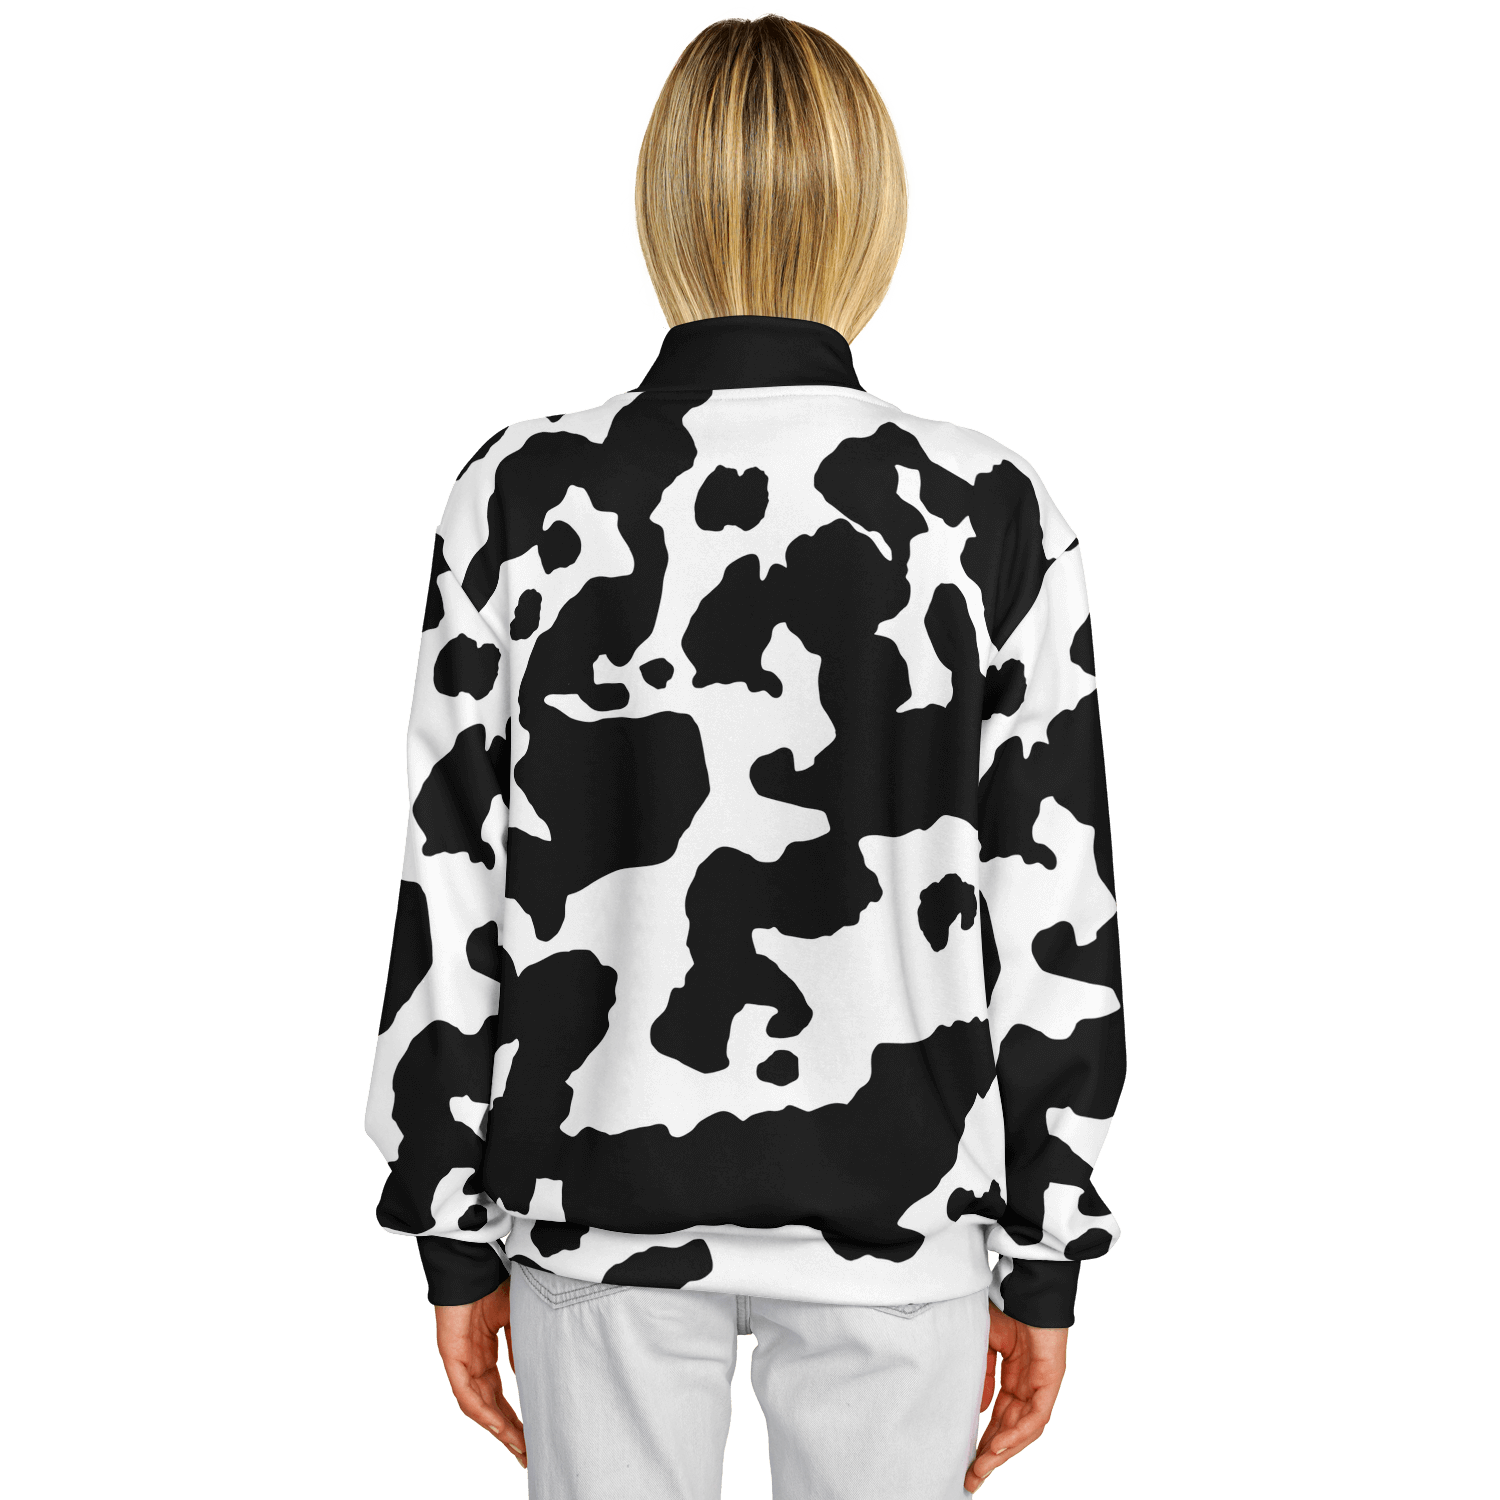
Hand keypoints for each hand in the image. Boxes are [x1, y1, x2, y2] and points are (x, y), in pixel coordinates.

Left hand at [434, 1278, 525, 1467]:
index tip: (534, 1437)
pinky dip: (481, 1410)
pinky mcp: (451, 1356)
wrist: (473, 1261)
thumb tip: (539, 1376)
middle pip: (491, 1407)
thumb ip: (525, 1346)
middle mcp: (472, 1363)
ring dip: (498, 1428)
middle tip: (528, 1455)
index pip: (501, 1395)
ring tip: (518, 1447)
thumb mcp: (520, 1319)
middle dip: (510, 1432)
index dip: (516, 1417)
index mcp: (487, 1354)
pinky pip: (465, 1393)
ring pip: (479, 1406)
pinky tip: (497, 1426)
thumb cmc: (496, 1281)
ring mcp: (461, 1362)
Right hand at [965, 1300, 1066, 1491]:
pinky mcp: (1051, 1381)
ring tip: (980, 1470)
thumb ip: (980, 1377)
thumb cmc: (1003, 1308)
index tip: (964, 1460)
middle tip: (970, 1479)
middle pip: (1010, 1430)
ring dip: (1001, 1452)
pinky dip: (1016, 1434)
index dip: (982, 1439)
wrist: (1024, 1286)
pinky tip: (997, 1447)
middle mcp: (1029, 1387)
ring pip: (1023, 1430)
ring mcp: (1042, 1385)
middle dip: (989, 1456)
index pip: (999, 1417)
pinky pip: (1035, 1416)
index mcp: (1014, 1378)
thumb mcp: (982, 1346)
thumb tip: (977, 1410)